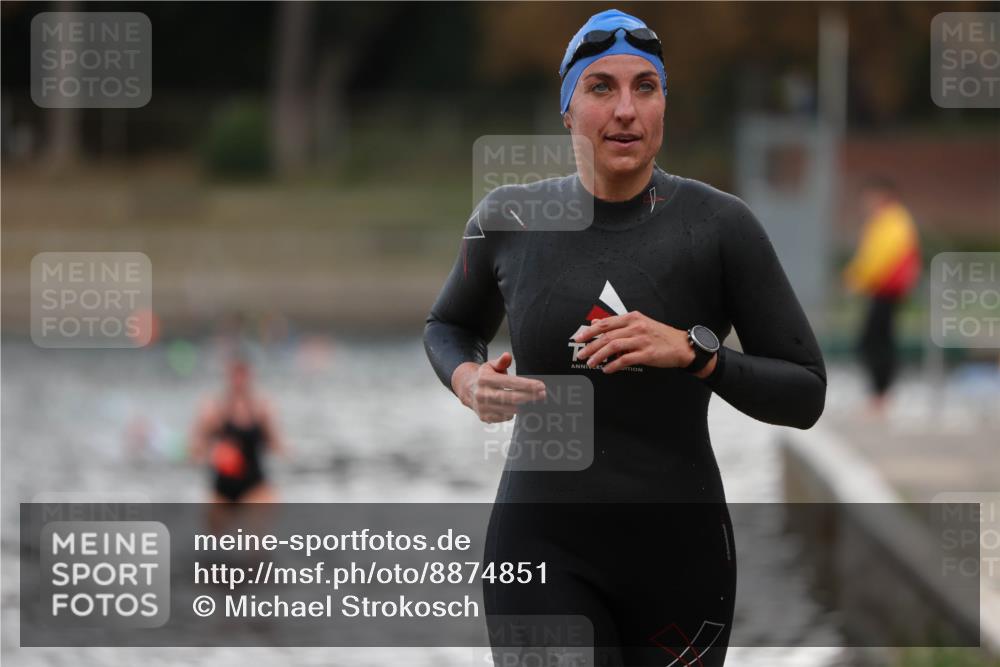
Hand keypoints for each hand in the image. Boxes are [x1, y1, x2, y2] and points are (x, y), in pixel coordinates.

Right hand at [450, 352, 546, 422]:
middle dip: (530, 396)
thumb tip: (507, 356)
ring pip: (510, 410)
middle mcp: (482, 393)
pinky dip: (513, 413)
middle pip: (511, 398)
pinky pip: (505, 418)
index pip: (510, 382)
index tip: (541, 386)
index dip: (527, 385)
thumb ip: (501, 361)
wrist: (466, 389)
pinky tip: (519, 407)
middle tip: (543, 395)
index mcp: (485, 379)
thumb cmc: (483, 376)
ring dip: (524, 406)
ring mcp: (482, 407)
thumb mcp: (490, 365)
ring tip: (534, 400)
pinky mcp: (484, 417)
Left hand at [573, 311, 715, 376]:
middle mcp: (636, 327)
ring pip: (614, 347)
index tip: (579, 338)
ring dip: (599, 356)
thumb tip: (596, 323)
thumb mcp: (639, 323)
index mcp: (633, 318)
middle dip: (591, 346)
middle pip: (607, 336)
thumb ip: (618, 324)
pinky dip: (613, 365)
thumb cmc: (660, 335)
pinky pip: (625, 359)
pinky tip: (607, 369)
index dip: (590, 331)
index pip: (606, 323)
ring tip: (591, 363)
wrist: (682, 345)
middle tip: (581, 354)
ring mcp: (642, 340)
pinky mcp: (647, 353)